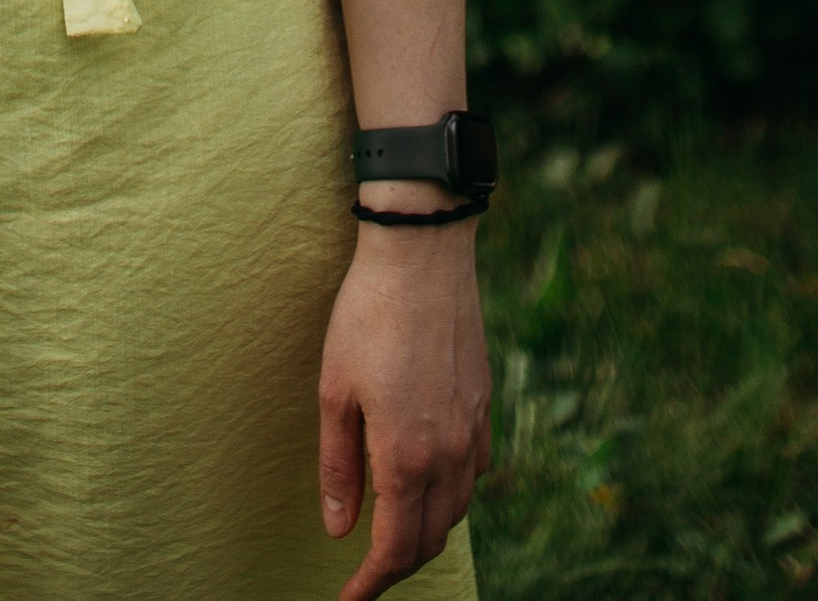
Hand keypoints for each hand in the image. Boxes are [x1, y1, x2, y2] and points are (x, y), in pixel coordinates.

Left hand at [318, 225, 491, 597]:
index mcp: (406, 457)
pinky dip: (451, 495)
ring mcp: (472, 428)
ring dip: (426, 532)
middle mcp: (448, 453)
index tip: (349, 599)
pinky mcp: (483, 403)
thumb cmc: (367, 315)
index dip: (371, 583)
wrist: (422, 252)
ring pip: (456, 509)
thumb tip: (339, 529)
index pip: (395, 547)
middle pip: (429, 538)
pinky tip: (429, 482)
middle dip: (398, 566)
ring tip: (394, 534)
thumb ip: (338, 467)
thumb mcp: (334, 391)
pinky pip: (473, 472)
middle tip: (366, 573)